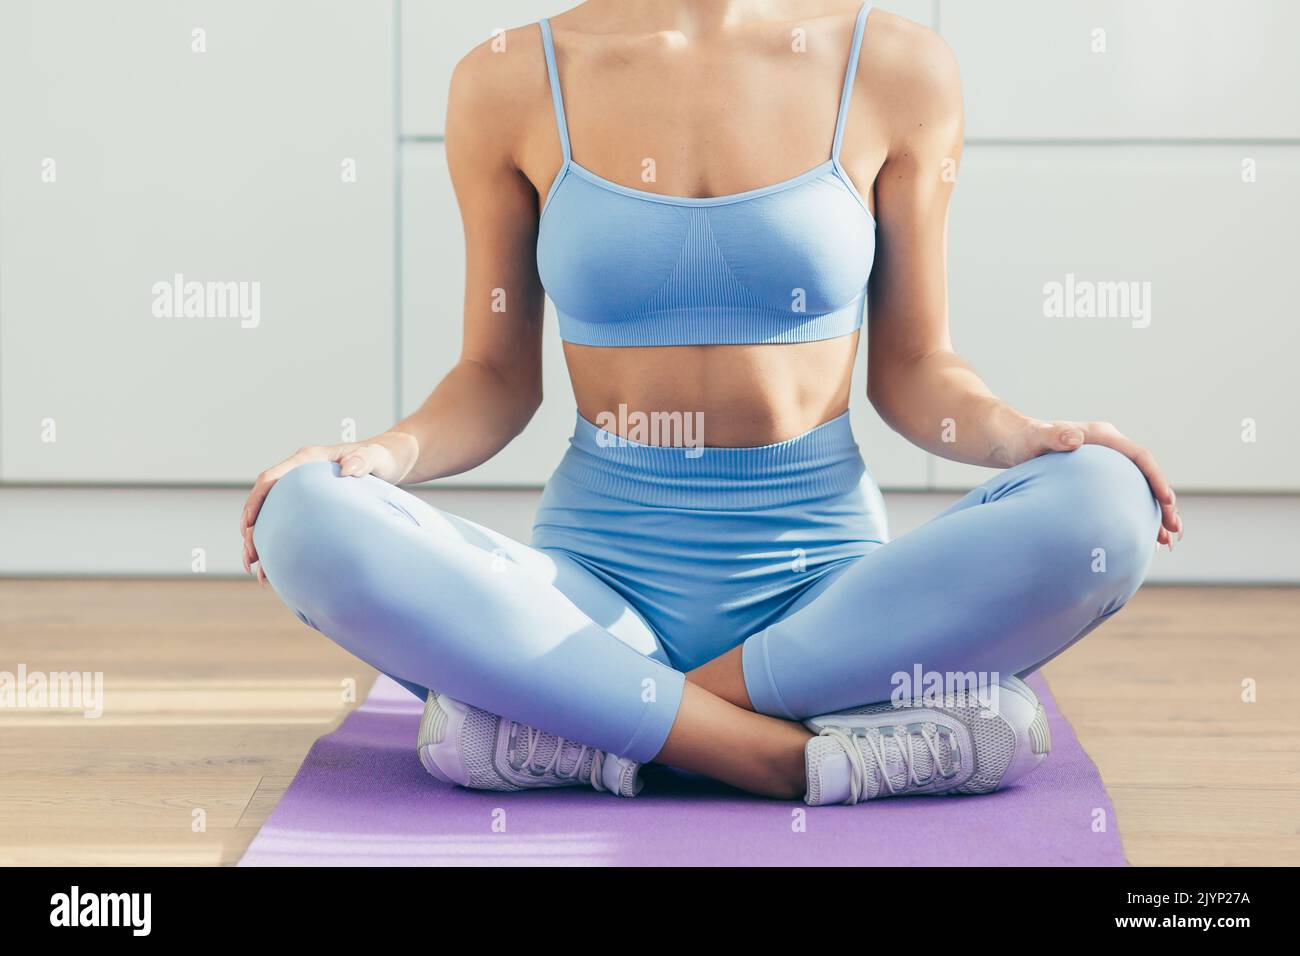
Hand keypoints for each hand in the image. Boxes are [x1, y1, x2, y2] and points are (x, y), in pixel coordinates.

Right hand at [238, 435, 417, 580]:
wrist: (389, 461)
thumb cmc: (382, 457)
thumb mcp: (375, 457)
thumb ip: (363, 460)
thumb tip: (348, 468)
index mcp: (308, 460)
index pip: (271, 479)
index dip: (255, 501)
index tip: (248, 525)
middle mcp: (300, 474)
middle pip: (264, 501)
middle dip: (251, 529)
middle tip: (250, 558)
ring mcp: (303, 490)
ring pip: (271, 516)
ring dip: (260, 541)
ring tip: (254, 570)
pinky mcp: (310, 504)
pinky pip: (287, 523)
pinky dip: (278, 544)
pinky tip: (275, 568)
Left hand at [1010, 420, 1181, 547]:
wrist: (1014, 442)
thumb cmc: (1024, 439)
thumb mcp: (1036, 437)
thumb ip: (1054, 436)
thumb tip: (1075, 438)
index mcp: (1102, 436)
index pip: (1138, 456)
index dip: (1156, 477)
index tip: (1167, 499)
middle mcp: (1109, 450)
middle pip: (1145, 475)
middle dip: (1164, 502)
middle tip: (1174, 528)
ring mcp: (1106, 465)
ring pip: (1138, 489)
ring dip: (1154, 513)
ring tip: (1166, 539)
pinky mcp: (1099, 479)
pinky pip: (1124, 497)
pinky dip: (1135, 515)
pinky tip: (1142, 537)